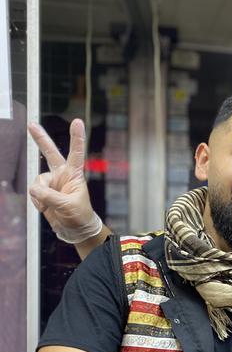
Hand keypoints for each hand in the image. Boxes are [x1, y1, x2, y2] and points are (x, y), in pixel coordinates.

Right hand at [28, 119, 99, 242]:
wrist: (74, 230)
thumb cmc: (79, 216)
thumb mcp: (68, 206)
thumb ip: (50, 196)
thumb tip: (34, 189)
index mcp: (75, 175)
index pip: (76, 153)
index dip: (76, 138)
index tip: (77, 121)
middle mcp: (62, 175)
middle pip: (50, 153)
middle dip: (40, 139)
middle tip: (31, 124)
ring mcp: (51, 183)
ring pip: (37, 181)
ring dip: (41, 194)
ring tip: (51, 205)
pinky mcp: (43, 192)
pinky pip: (33, 193)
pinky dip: (37, 201)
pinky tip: (46, 208)